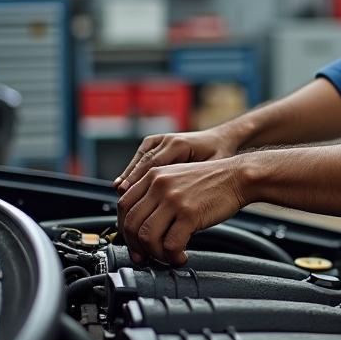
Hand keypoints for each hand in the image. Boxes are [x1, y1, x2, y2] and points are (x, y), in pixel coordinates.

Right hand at [114, 127, 238, 192]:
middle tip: (120, 195)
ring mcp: (160, 140)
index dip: (138, 179)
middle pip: (142, 162)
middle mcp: (167, 140)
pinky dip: (134, 171)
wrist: (221, 139)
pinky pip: (142, 158)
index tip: (127, 192)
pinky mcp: (157, 144)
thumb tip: (181, 200)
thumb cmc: (220, 154)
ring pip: (139, 160)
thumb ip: (198, 179)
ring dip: (129, 176)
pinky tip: (128, 185)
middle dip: (130, 179)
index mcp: (179, 144)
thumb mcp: (213, 167)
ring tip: (119, 191)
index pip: (153, 163)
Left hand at [117, 155, 253, 264]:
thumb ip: (157, 193)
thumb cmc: (212, 180)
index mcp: (154, 175)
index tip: (133, 242)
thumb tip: (141, 223)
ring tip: (167, 256)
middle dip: (137, 246)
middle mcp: (159, 185)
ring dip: (155, 254)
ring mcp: (173, 199)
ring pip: (146, 236)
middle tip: (146, 256)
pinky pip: (170, 244)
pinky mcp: (189, 213)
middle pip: (131, 224)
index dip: (125, 229)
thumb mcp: (177, 177)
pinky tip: (181, 256)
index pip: (124, 206)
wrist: (239, 177)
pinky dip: (173, 256)